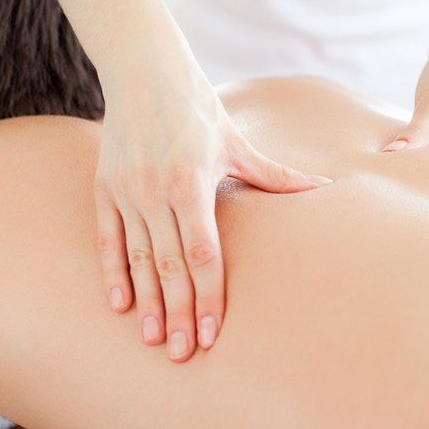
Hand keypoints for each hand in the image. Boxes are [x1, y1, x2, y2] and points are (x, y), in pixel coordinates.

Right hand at [96, 65, 331, 362]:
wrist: (144, 73)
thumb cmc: (198, 110)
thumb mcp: (238, 142)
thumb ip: (276, 176)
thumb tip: (324, 187)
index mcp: (192, 182)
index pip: (203, 252)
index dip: (207, 295)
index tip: (212, 332)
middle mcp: (156, 191)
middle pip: (171, 265)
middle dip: (178, 313)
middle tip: (184, 355)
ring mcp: (127, 191)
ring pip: (139, 258)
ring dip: (147, 302)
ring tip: (153, 340)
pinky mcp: (104, 189)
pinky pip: (108, 239)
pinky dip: (113, 272)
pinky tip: (120, 305)